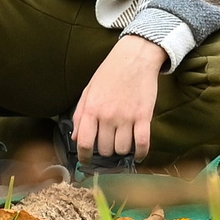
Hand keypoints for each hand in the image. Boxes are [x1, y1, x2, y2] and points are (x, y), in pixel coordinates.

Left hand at [73, 36, 164, 163]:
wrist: (135, 57)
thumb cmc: (109, 73)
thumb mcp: (88, 90)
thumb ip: (80, 114)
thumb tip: (75, 137)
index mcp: (91, 109)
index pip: (84, 142)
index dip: (84, 156)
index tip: (85, 161)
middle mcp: (107, 116)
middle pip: (104, 149)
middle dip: (105, 151)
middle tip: (108, 145)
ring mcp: (126, 117)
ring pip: (122, 149)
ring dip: (122, 150)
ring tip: (122, 143)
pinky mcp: (144, 116)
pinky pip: (143, 143)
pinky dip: (141, 153)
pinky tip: (138, 155)